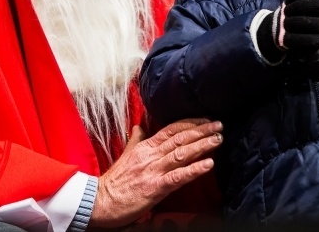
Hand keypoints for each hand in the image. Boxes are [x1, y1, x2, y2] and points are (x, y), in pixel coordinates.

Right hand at [89, 118, 222, 228]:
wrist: (99, 200)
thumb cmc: (114, 180)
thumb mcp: (125, 154)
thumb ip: (136, 140)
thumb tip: (139, 126)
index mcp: (145, 146)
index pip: (171, 129)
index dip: (190, 123)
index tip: (205, 119)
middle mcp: (151, 155)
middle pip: (180, 138)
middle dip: (201, 130)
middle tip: (219, 125)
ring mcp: (154, 170)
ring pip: (181, 153)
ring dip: (202, 145)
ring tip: (218, 139)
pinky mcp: (155, 187)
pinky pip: (178, 177)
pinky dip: (194, 169)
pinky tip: (209, 164)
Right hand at [255, 0, 318, 63]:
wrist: (274, 32)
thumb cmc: (294, 16)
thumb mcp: (296, 4)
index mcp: (289, 1)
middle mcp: (285, 12)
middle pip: (298, 6)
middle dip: (315, 5)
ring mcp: (284, 26)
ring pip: (298, 22)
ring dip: (314, 23)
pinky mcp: (285, 41)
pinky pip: (295, 40)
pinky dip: (308, 39)